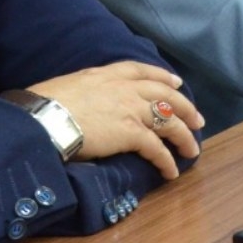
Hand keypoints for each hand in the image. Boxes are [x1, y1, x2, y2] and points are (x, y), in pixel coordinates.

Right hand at [27, 61, 203, 179]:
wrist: (44, 117)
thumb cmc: (46, 103)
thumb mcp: (71, 84)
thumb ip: (88, 89)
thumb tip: (86, 100)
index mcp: (109, 74)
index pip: (144, 71)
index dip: (163, 78)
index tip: (177, 83)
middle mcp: (126, 88)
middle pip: (167, 95)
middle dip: (186, 108)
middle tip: (198, 120)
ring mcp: (132, 109)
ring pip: (170, 122)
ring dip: (184, 138)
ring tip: (192, 151)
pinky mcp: (131, 133)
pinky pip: (157, 148)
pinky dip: (167, 161)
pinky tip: (171, 171)